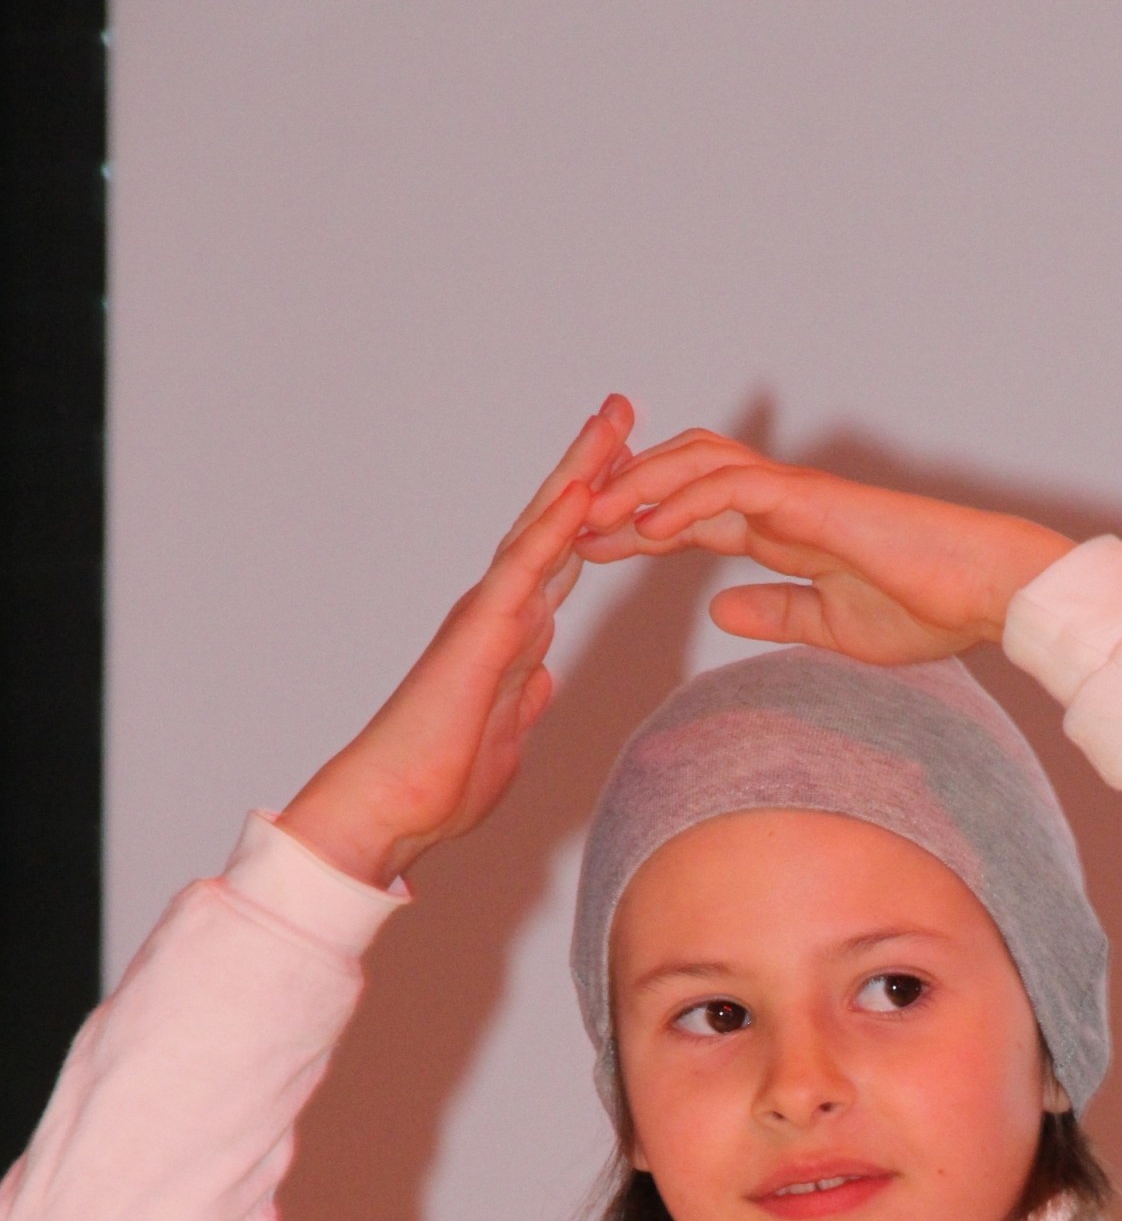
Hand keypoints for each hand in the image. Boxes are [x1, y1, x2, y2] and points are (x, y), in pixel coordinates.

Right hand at [278, 397, 634, 885]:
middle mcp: (499, 611)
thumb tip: (542, 678)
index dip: (596, 517)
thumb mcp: (505, 736)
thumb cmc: (439, 782)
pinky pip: (526, 567)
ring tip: (614, 420)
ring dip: (580, 472)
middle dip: (592, 469)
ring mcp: (489, 614)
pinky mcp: (481, 631)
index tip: (629, 476)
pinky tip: (586, 487)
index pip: (562, 561)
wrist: (393, 807)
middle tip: (623, 413)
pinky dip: (558, 525)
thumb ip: (523, 699)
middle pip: (554, 525)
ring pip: (543, 527)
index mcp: (511, 635)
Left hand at [578, 431, 1070, 664]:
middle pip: (680, 477)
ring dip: (636, 491)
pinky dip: (683, 501)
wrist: (986, 595)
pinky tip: (645, 529)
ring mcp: (795, 493)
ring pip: (695, 467)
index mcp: (784, 531)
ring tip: (586, 520)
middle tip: (564, 526)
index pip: (692, 517)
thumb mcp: (832, 626)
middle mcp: (781, 501)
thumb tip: (718, 612)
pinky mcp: (812, 498)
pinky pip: (733, 486)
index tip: (584, 554)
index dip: (634, 530)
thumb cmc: (928, 609)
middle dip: (620, 496)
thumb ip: (775, 611)